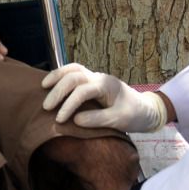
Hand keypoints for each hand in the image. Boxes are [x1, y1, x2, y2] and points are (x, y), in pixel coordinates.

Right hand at [42, 62, 167, 131]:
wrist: (145, 109)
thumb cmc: (133, 115)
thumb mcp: (118, 120)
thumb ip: (97, 120)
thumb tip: (75, 119)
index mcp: (106, 86)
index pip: (82, 91)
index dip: (68, 105)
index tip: (59, 120)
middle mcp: (99, 78)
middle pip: (74, 76)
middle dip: (58, 90)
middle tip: (46, 107)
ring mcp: (95, 77)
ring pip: (73, 69)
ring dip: (57, 77)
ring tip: (43, 87)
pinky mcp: (92, 82)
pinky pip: (74, 73)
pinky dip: (62, 76)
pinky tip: (51, 84)